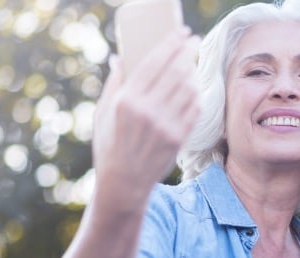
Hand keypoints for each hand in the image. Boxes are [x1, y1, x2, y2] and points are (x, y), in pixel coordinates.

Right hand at [92, 28, 200, 205]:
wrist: (124, 183)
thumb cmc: (110, 146)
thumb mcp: (102, 114)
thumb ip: (114, 85)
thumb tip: (121, 58)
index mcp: (126, 101)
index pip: (154, 63)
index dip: (170, 45)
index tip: (180, 33)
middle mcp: (147, 111)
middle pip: (175, 72)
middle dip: (187, 52)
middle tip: (193, 42)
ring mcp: (166, 126)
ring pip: (189, 89)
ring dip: (194, 72)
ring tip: (192, 63)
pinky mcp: (179, 138)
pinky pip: (194, 109)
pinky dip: (197, 95)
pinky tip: (195, 87)